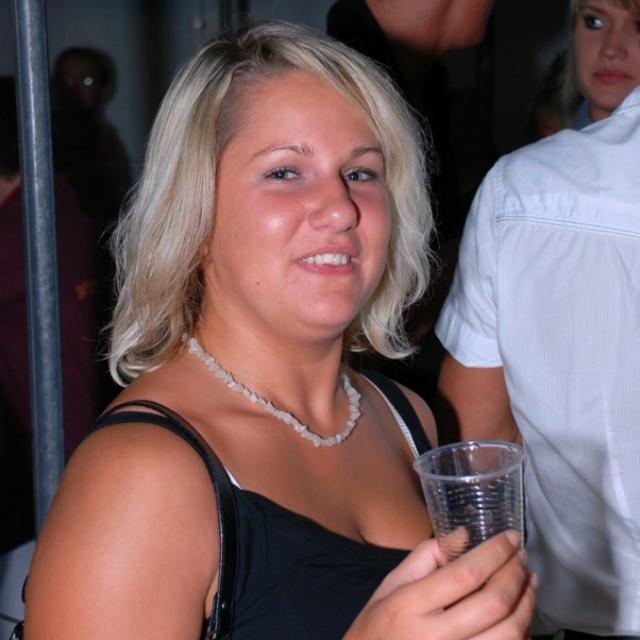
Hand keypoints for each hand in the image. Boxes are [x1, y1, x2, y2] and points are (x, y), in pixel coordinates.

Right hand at [344, 531, 535, 639]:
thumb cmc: (379, 627)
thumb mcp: (391, 585)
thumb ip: (426, 557)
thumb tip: (465, 534)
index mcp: (410, 606)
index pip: (464, 574)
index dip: (495, 553)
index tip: (511, 537)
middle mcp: (434, 638)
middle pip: (493, 604)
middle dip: (515, 575)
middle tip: (522, 556)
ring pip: (509, 635)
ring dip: (527, 605)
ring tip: (529, 582)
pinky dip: (522, 633)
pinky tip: (521, 615)